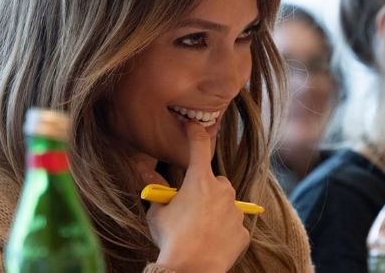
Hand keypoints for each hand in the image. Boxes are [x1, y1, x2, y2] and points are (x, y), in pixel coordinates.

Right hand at [146, 122, 249, 272]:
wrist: (191, 269)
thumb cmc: (171, 238)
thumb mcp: (157, 211)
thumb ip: (156, 189)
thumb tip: (141, 170)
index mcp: (200, 180)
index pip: (199, 146)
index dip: (195, 132)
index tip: (194, 125)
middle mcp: (222, 191)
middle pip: (215, 181)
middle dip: (205, 189)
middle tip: (190, 206)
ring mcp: (235, 211)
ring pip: (226, 203)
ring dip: (216, 209)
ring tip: (199, 228)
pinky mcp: (243, 232)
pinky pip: (233, 225)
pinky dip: (224, 230)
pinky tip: (211, 241)